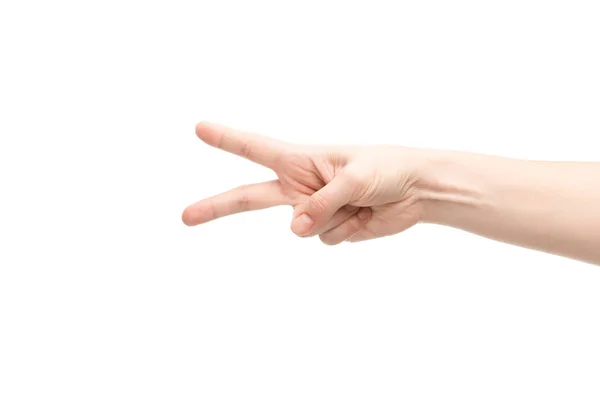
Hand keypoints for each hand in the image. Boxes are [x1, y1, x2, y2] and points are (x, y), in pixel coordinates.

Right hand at [182, 122, 426, 244]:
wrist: (415, 191)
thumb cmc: (386, 168)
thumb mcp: (353, 178)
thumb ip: (321, 202)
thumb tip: (294, 228)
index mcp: (301, 161)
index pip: (255, 149)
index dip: (227, 140)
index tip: (200, 129)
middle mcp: (300, 186)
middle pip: (251, 198)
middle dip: (217, 207)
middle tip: (185, 216)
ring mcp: (314, 211)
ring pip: (304, 229)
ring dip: (334, 218)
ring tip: (359, 201)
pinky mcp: (331, 229)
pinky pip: (326, 240)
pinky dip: (347, 230)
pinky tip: (363, 216)